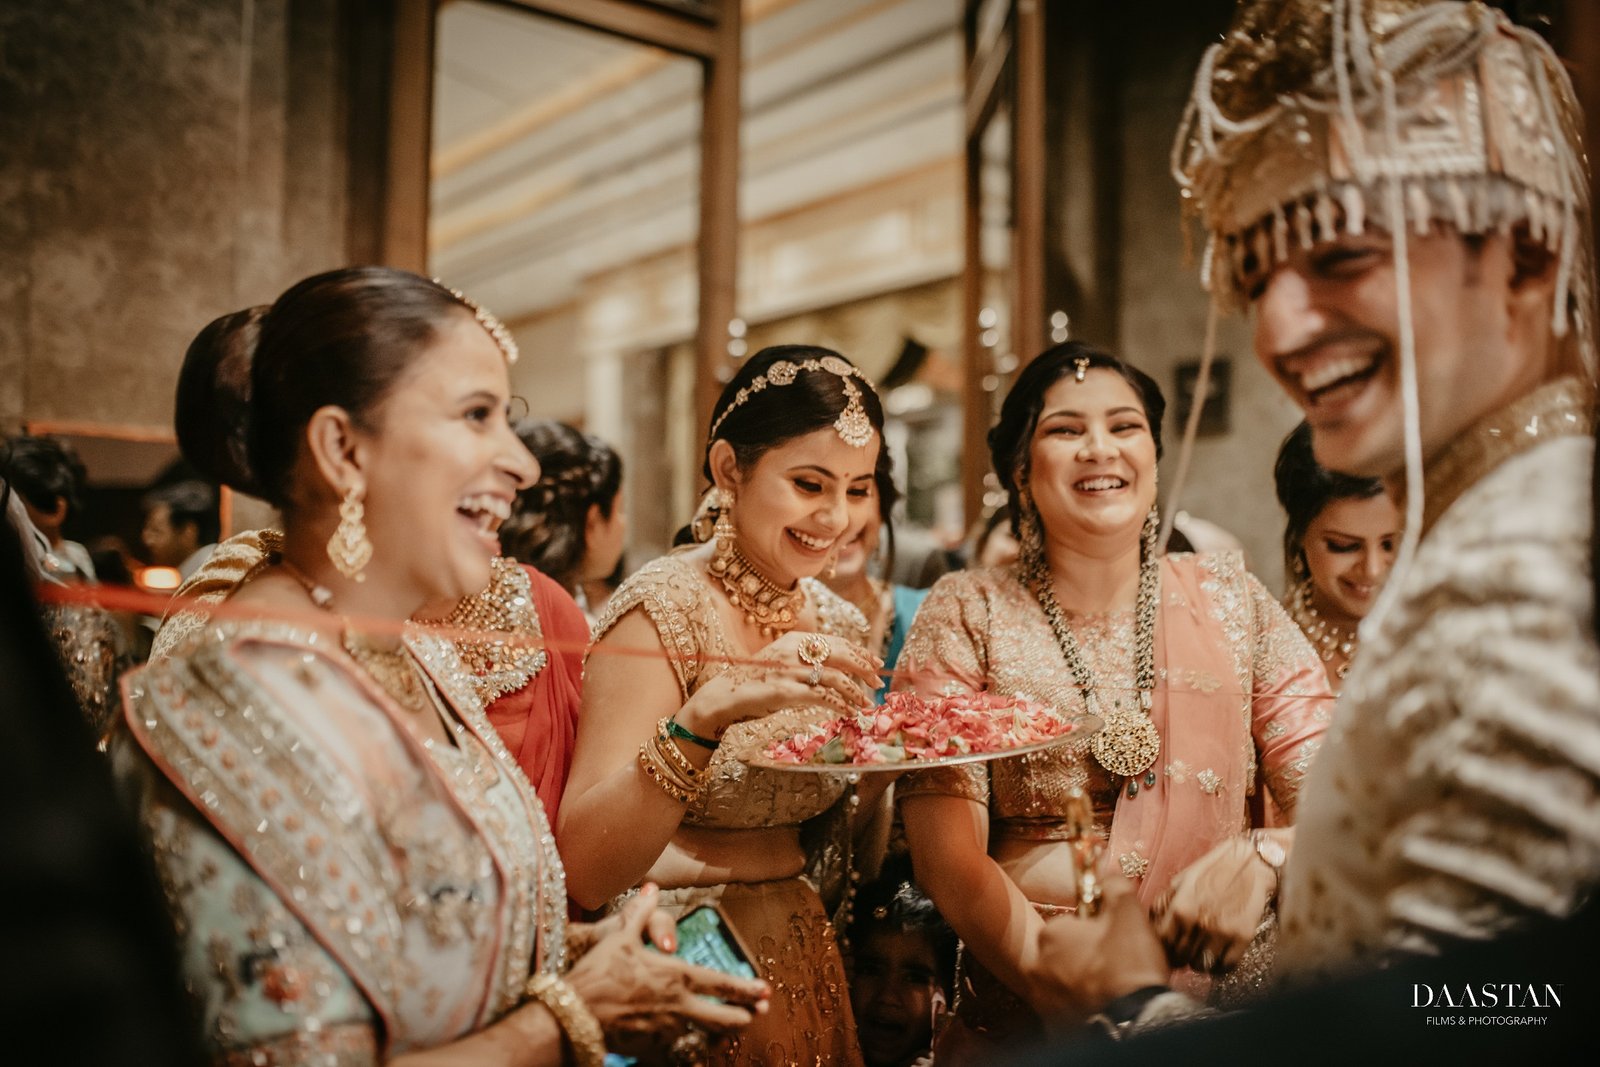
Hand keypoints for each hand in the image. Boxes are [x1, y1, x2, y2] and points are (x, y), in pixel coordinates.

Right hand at [563, 886, 770, 1037]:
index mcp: (676, 976)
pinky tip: (696, 1053)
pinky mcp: (651, 1050)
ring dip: (720, 1036)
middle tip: (757, 1015)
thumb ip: (641, 914)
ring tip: (730, 1034)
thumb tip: (651, 888)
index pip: (721, 983)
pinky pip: (679, 1053)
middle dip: (743, 1017)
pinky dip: (690, 1053)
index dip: (746, 988)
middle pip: (723, 1018)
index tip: (765, 992)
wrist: (574, 1012)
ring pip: (704, 1038)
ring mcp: (666, 1031)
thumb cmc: (598, 972)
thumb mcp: (620, 937)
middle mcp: (678, 1006)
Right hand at [678, 630, 881, 736]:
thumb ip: (804, 661)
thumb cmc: (754, 683)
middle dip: (864, 669)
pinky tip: (849, 712)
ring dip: (855, 692)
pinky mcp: (785, 691)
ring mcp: (789, 671)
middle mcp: (793, 651)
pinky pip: (822, 697)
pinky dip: (840, 705)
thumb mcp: (781, 663)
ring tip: (866, 704)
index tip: (875, 663)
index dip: (859, 652)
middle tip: (877, 683)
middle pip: (841, 655)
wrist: (724, 696)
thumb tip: (834, 670)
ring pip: (835, 678)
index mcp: (794, 640)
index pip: (836, 642)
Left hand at [1025, 870, 1167, 1030]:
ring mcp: (1041, 1000)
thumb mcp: (1128, 913)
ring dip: (1081, 985)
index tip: (1114, 941)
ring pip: (1064, 984)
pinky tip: (1103, 1010)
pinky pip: (1066, 1012)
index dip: (1095, 931)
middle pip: (1064, 955)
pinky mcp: (1052, 1028)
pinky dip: (1081, 1010)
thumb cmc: (1128, 965)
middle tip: (1114, 967)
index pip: (1070, 924)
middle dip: (1085, 958)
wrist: (1134, 1023)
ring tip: (1111, 991)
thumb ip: (1115, 886)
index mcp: (1050, 934)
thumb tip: (1108, 875)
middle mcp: (1036, 967)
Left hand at [1150, 831, 1281, 973]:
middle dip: (1181, 956)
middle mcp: (1199, 922)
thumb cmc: (1212, 870)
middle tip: (1186, 951)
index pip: (1163, 943)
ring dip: (1200, 962)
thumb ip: (1164, 904)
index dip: (1164, 948)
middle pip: (1181, 957)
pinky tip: (1218, 955)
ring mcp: (1222, 931)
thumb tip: (1152, 925)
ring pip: (1202, 966)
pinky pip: (1226, 966)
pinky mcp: (1242, 937)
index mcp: (1180, 907)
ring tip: (1202, 952)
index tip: (1169, 949)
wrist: (1249, 862)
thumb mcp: (1180, 881)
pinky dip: (1220, 966)